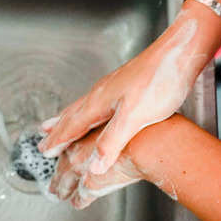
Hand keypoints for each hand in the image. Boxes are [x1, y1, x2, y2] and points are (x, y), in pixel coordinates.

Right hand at [38, 1, 220, 174]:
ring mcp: (113, 87)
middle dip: (56, 131)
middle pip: (72, 115)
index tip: (44, 152)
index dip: (59, 141)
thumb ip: (112, 142)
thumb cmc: (160, 81)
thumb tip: (93, 167)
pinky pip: (94, 102)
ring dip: (66, 119)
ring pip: (82, 107)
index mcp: (100, 102)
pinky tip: (94, 109)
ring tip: (54, 124)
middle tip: (41, 142)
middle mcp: (102, 93)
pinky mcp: (125, 85)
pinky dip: (84, 111)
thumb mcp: (135, 117)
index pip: (72, 126)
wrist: (179, 53)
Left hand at [48, 127, 143, 208]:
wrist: (144, 146)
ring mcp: (80, 170)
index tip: (54, 155)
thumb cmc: (137, 131)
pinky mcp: (89, 186)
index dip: (60, 152)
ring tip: (60, 195)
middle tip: (52, 183)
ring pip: (66, 183)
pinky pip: (80, 197)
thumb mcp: (117, 124)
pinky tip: (78, 203)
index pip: (65, 145)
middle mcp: (76, 151)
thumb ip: (108, 131)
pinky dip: (78, 201)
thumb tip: (113, 133)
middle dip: (57, 175)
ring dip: (63, 190)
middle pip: (62, 165)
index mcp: (81, 134)